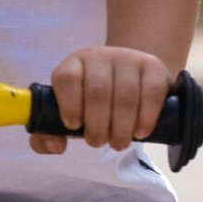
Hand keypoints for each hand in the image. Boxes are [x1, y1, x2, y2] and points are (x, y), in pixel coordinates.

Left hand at [30, 46, 171, 155]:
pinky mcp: (153, 66)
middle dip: (97, 125)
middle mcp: (100, 56)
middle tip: (99, 143)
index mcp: (74, 64)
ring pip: (125, 95)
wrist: (131, 79)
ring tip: (118, 143)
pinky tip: (140, 132)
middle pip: (98, 91)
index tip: (74, 126)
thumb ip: (49, 133)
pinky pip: (151, 92)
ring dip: (121, 127)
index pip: (67, 78)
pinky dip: (146, 117)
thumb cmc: (93, 103)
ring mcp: (128, 58)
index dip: (69, 104)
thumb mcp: (70, 113)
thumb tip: (56, 146)